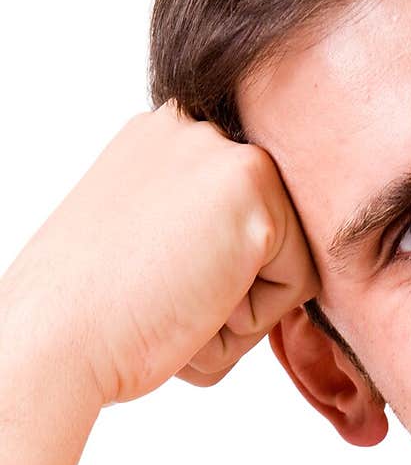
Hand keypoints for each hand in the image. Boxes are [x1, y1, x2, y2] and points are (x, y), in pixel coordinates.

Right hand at [1, 101, 318, 405]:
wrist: (57, 336)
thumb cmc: (94, 315)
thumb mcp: (148, 246)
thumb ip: (201, 231)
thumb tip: (257, 256)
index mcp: (162, 142)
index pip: (239, 221)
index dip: (210, 275)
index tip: (154, 285)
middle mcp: (193, 129)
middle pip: (270, 237)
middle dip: (231, 290)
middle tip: (162, 296)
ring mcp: (224, 151)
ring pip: (288, 262)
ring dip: (242, 308)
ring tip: (176, 301)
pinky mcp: (254, 191)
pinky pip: (299, 285)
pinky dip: (253, 320)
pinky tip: (193, 304)